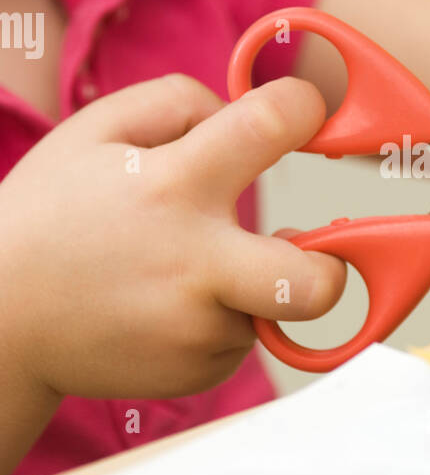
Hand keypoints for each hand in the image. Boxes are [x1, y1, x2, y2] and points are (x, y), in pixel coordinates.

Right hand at [0, 73, 345, 399]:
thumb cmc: (49, 216)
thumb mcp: (95, 131)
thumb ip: (180, 101)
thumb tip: (249, 110)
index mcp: (174, 186)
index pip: (273, 124)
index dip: (303, 106)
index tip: (303, 112)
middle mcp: (197, 265)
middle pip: (315, 282)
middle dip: (334, 265)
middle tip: (311, 250)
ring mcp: (198, 329)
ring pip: (274, 305)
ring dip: (251, 285)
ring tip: (185, 272)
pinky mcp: (196, 373)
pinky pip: (241, 337)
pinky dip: (219, 318)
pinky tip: (165, 306)